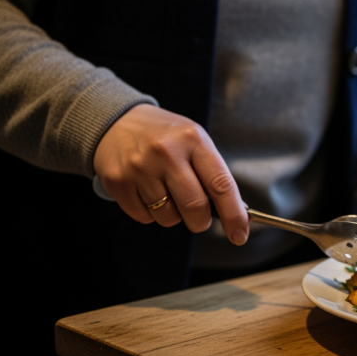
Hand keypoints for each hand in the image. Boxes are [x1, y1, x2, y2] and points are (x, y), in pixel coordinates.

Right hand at [93, 104, 248, 244]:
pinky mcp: (118, 181)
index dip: (233, 215)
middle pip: (195, 207)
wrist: (116, 121)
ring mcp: (140, 167)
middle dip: (201, 222)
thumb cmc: (166, 137)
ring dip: (173, 216)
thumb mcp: (195, 142)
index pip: (221, 185)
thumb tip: (237, 213)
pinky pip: (144, 218)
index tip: (240, 234)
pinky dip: (151, 214)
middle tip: (199, 219)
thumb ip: (214, 175)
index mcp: (194, 140)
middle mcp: (166, 152)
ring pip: (168, 217)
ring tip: (166, 194)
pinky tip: (147, 192)